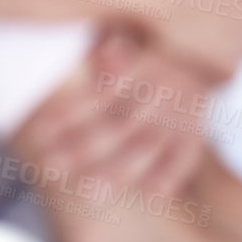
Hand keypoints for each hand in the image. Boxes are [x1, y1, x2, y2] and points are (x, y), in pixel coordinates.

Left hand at [14, 30, 208, 204]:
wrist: (200, 65)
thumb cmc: (146, 62)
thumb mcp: (129, 46)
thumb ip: (111, 53)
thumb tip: (100, 54)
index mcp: (142, 65)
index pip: (101, 94)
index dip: (71, 112)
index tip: (41, 130)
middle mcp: (163, 91)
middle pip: (120, 126)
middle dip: (82, 148)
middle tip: (51, 163)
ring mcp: (183, 115)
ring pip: (147, 147)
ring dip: (117, 172)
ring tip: (87, 191)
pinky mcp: (198, 134)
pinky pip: (185, 159)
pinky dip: (170, 177)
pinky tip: (148, 194)